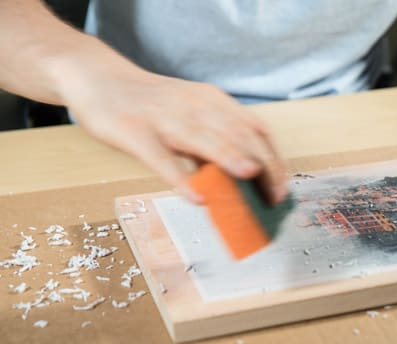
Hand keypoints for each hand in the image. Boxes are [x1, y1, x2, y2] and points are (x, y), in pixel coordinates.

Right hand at [62, 68, 287, 203]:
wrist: (100, 80)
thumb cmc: (153, 106)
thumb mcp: (192, 115)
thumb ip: (217, 142)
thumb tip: (245, 181)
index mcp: (213, 102)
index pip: (255, 129)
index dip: (274, 159)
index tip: (282, 188)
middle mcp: (194, 106)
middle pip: (238, 134)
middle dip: (262, 165)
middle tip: (274, 198)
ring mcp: (164, 119)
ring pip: (203, 139)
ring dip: (230, 158)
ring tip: (251, 178)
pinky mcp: (135, 134)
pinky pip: (160, 158)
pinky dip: (180, 179)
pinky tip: (196, 198)